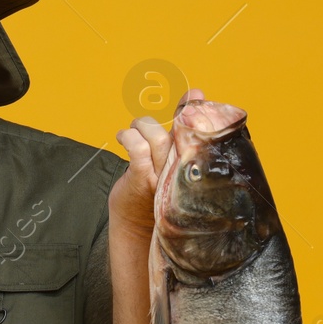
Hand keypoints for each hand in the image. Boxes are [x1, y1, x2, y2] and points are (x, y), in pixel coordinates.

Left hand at [110, 88, 245, 230]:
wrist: (135, 229)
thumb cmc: (152, 191)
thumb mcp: (169, 164)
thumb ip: (177, 139)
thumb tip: (184, 108)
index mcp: (192, 166)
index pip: (199, 133)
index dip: (196, 111)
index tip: (195, 94)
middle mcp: (181, 171)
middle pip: (180, 132)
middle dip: (164, 118)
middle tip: (146, 123)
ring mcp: (162, 177)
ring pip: (157, 138)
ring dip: (142, 126)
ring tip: (133, 131)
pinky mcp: (142, 181)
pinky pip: (137, 149)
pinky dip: (128, 137)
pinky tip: (123, 138)